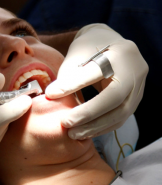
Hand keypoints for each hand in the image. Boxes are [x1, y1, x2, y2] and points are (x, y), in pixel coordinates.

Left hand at [45, 24, 147, 139]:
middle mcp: (136, 70)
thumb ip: (68, 75)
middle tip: (66, 123)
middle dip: (88, 114)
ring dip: (95, 127)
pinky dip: (102, 127)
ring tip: (73, 134)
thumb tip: (52, 97)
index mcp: (121, 53)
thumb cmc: (89, 48)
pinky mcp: (136, 100)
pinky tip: (85, 132)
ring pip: (120, 113)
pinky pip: (121, 118)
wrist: (110, 44)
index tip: (51, 94)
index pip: (96, 71)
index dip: (73, 84)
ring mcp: (140, 87)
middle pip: (115, 97)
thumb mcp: (77, 54)